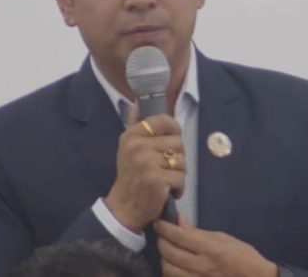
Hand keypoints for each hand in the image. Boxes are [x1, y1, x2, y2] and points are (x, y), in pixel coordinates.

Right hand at [105, 111, 185, 232]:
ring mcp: (147, 163)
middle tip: (165, 168)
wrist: (125, 206)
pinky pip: (181, 178)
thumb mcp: (128, 146)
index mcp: (132, 135)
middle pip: (178, 142)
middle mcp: (137, 146)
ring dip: (179, 173)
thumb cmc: (131, 175)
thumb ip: (135, 123)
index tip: (170, 141)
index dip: (174, 130)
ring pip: (182, 160)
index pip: (164, 120)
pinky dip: (178, 187)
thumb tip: (138, 101)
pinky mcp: (157, 180)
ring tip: (166, 180)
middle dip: (177, 157)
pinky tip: (167, 191)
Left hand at [156, 217, 278, 276]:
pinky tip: (175, 268)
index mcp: (208, 248)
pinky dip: (171, 273)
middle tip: (163, 237)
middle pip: (168, 253)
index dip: (163, 228)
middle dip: (161, 242)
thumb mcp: (222, 238)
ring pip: (168, 270)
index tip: (159, 223)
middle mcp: (200, 265)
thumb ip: (198, 231)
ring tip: (168, 254)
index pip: (177, 235)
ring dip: (165, 260)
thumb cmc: (242, 257)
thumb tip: (179, 220)